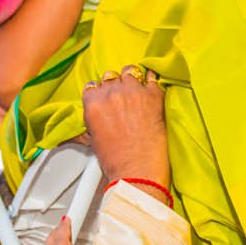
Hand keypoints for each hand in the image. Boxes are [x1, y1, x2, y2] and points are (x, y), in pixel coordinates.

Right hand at [82, 68, 168, 192]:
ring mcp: (133, 93)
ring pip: (130, 72)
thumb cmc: (116, 162)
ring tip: (138, 92)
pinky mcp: (153, 96)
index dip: (101, 92)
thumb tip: (93, 115)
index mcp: (93, 104)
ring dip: (133, 81)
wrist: (137, 172)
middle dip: (117, 86)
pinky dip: (152, 82)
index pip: (92, 86)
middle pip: (111, 77)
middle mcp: (111, 94)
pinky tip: (153, 87)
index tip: (107, 98)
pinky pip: (152, 78)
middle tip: (124, 99)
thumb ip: (92, 119)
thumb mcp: (93, 139)